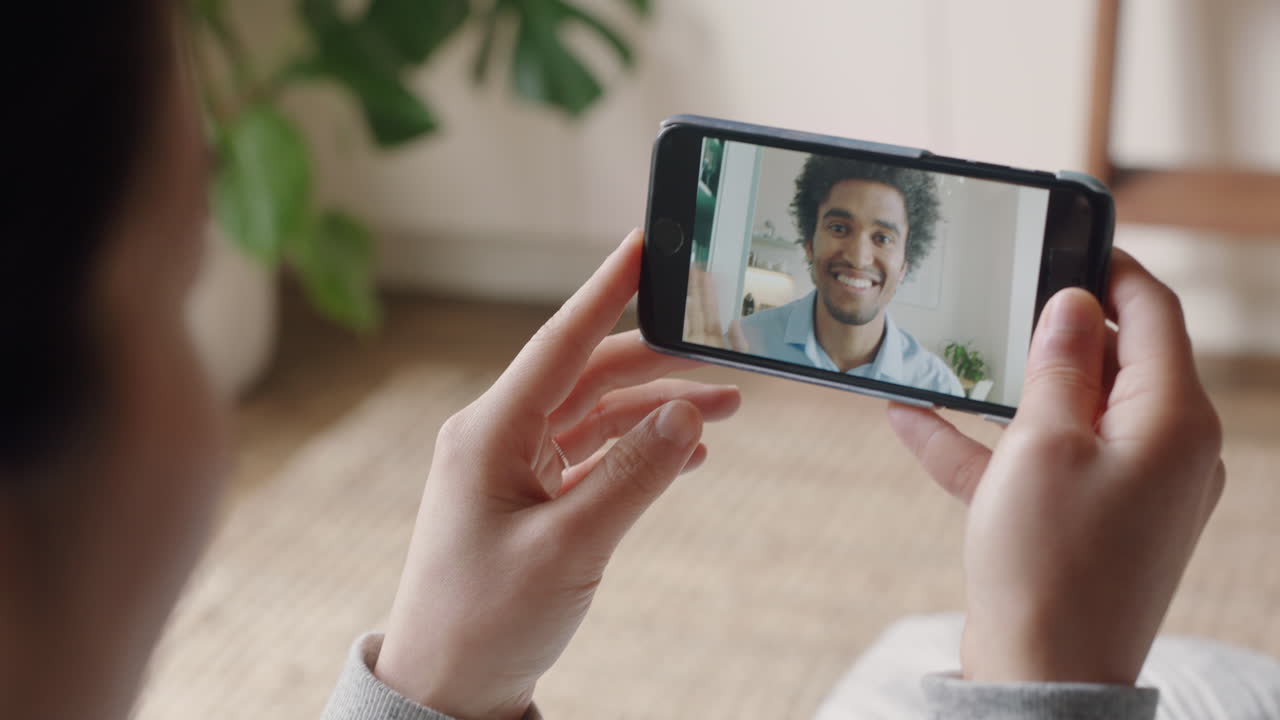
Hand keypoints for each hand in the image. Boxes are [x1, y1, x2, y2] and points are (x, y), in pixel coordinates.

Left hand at [373, 230, 740, 719]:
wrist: (445, 688)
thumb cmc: (485, 621)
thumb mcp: (568, 549)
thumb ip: (632, 476)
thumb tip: (685, 413)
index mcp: (489, 433)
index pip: (561, 342)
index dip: (608, 289)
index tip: (647, 244)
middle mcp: (498, 438)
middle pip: (588, 375)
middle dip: (657, 358)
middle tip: (721, 346)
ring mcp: (513, 469)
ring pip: (596, 415)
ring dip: (657, 408)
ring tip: (725, 405)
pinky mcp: (529, 500)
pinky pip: (591, 457)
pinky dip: (638, 451)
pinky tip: (685, 452)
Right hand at [887, 249, 1223, 685]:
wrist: (1043, 677)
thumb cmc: (1048, 563)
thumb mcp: (1044, 444)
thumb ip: (1060, 365)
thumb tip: (1074, 304)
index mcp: (1173, 421)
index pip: (1154, 314)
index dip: (1111, 269)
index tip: (1068, 238)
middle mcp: (1164, 450)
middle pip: (1114, 362)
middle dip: (1052, 329)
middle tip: (1000, 293)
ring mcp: (1128, 488)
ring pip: (1068, 412)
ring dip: (1008, 388)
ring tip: (953, 353)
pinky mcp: (1088, 520)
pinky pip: (1039, 464)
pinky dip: (987, 443)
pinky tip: (913, 419)